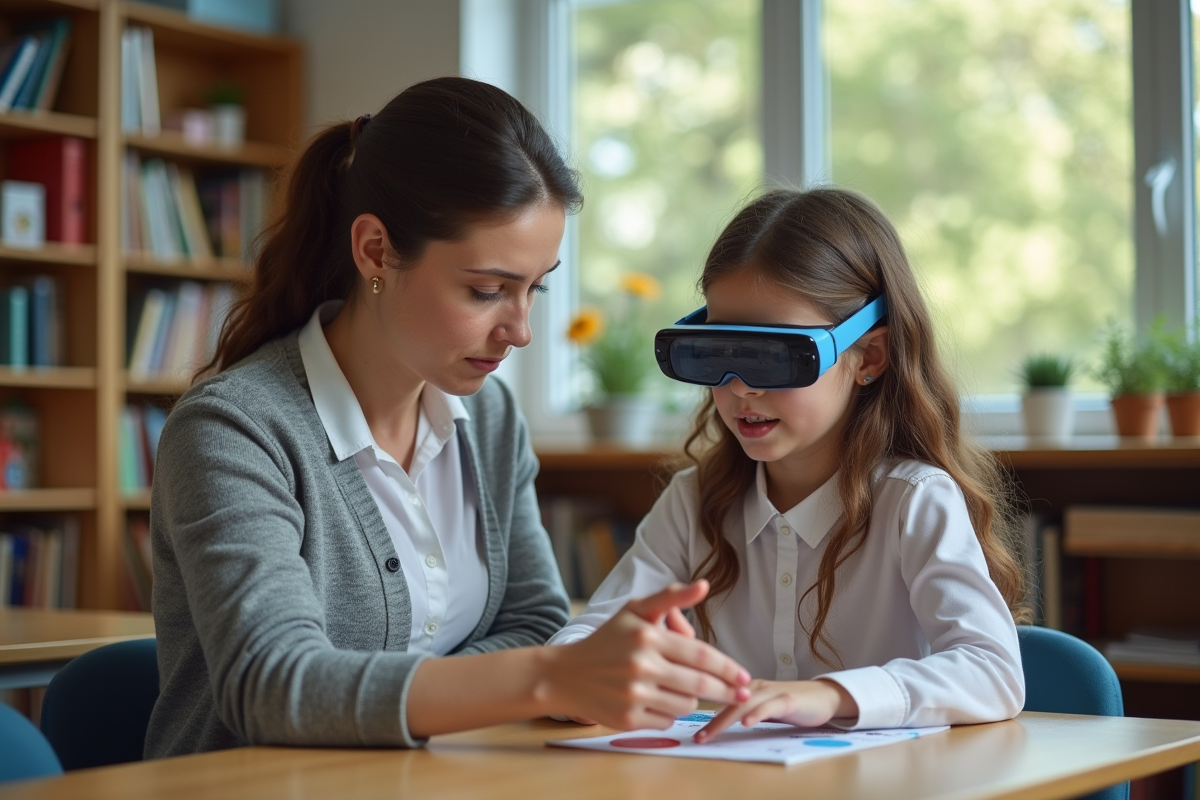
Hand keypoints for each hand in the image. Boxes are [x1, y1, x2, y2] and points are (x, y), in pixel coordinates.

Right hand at [542, 582, 750, 730]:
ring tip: (680, 688)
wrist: (566, 675)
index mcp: (648, 637)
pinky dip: (669, 713)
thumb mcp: (635, 610)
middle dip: (726, 690)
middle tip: (741, 694)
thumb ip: (670, 597)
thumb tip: (704, 585)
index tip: (745, 677)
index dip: (728, 668)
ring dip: (692, 699)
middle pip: (700, 684)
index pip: (701, 655)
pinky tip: (657, 701)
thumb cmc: (607, 640)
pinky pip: (667, 721)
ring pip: (686, 704)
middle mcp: (642, 666)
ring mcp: (634, 695)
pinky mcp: (628, 719)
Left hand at [694, 679, 858, 742]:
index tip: (690, 727)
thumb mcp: (762, 707)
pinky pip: (769, 707)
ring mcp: (771, 692)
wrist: (824, 697)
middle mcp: (755, 687)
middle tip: (697, 738)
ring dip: (725, 720)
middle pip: (726, 701)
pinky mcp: (788, 700)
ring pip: (743, 704)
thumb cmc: (790, 703)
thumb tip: (717, 726)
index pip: (719, 697)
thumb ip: (742, 712)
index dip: (702, 709)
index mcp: (746, 688)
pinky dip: (757, 714)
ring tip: (711, 734)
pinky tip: (747, 724)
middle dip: (710, 721)